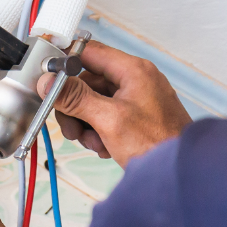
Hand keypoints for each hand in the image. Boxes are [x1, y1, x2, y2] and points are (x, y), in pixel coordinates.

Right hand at [39, 40, 191, 165]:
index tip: (48, 78)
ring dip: (86, 123)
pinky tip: (105, 146)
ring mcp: (136, 99)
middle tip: (72, 128)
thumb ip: (76, 98)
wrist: (179, 173)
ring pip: (94, 102)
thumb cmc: (157, 145)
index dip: (65, 63)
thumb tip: (50, 82)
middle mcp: (136, 80)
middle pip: (88, 82)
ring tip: (93, 142)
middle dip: (75, 107)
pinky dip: (99, 131)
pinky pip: (106, 116)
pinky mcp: (136, 117)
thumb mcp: (108, 119)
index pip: (89, 52)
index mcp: (133, 70)